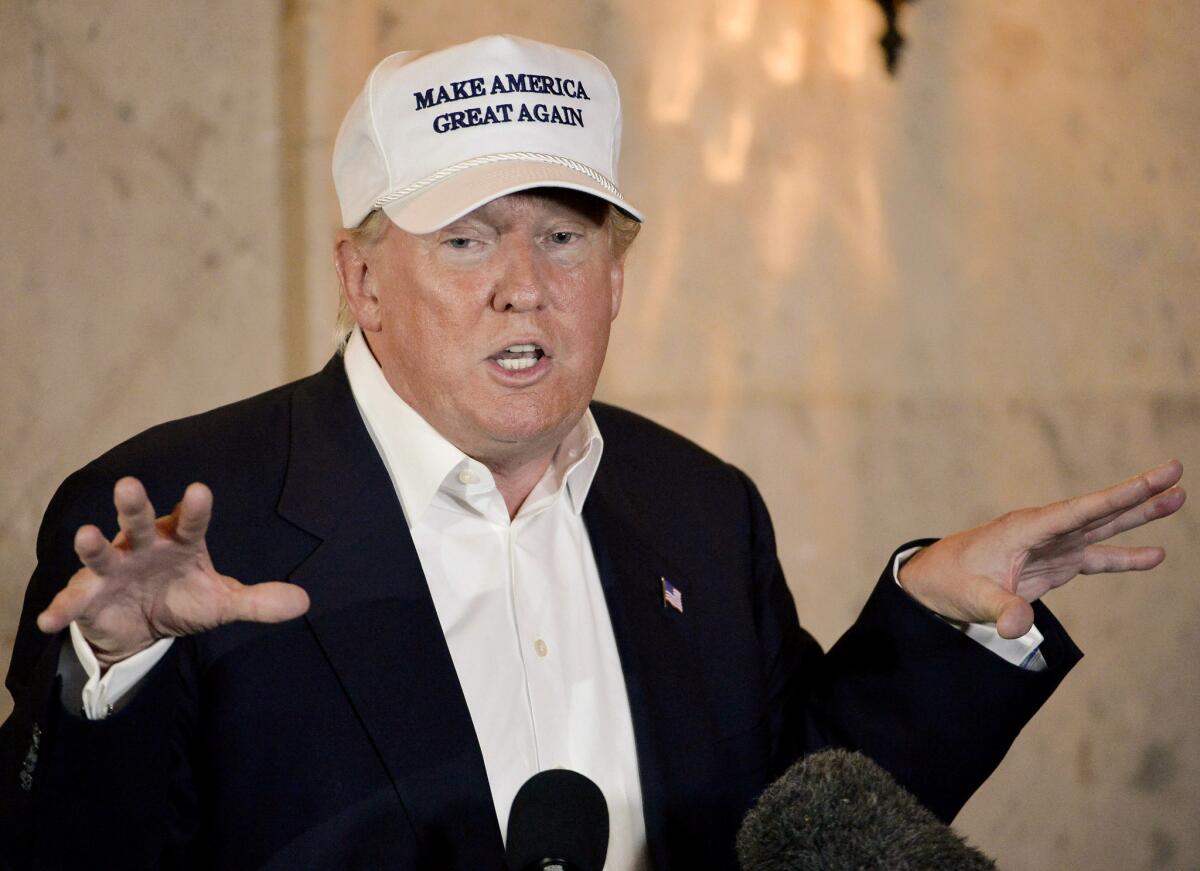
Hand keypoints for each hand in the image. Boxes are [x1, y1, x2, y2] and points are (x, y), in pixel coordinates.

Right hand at [37, 477, 309, 665]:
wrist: (143, 628)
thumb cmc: (184, 599)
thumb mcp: (222, 602)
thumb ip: (258, 601)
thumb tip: (303, 602)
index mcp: (180, 543)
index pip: (192, 523)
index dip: (194, 509)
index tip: (199, 491)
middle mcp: (143, 547)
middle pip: (138, 522)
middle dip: (134, 506)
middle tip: (129, 485)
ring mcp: (113, 570)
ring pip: (101, 553)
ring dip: (92, 545)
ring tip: (85, 535)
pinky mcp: (87, 597)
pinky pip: (72, 602)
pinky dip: (61, 609)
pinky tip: (50, 620)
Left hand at [899, 460, 1184, 638]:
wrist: (933, 584)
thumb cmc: (949, 582)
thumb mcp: (972, 597)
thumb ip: (999, 608)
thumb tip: (1019, 625)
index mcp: (1025, 529)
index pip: (1080, 510)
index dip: (1118, 495)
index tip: (1153, 478)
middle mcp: (1043, 531)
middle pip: (1098, 510)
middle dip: (1138, 493)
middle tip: (1176, 471)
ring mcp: (1051, 546)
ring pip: (1102, 527)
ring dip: (1138, 515)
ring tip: (1177, 498)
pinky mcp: (1053, 564)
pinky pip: (1095, 558)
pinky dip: (1124, 558)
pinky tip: (1154, 554)